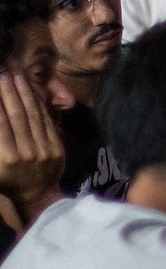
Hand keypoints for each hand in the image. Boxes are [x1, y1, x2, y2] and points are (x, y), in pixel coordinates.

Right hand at [0, 73, 63, 218]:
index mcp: (5, 158)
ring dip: (25, 93)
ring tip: (17, 76)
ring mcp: (43, 150)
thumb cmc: (7, 180)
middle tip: (3, 73)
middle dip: (9, 91)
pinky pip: (47, 122)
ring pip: (33, 115)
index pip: (0, 123)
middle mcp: (24, 153)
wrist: (36, 195)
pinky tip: (33, 92)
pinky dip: (40, 105)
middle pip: (16, 115)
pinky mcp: (56, 148)